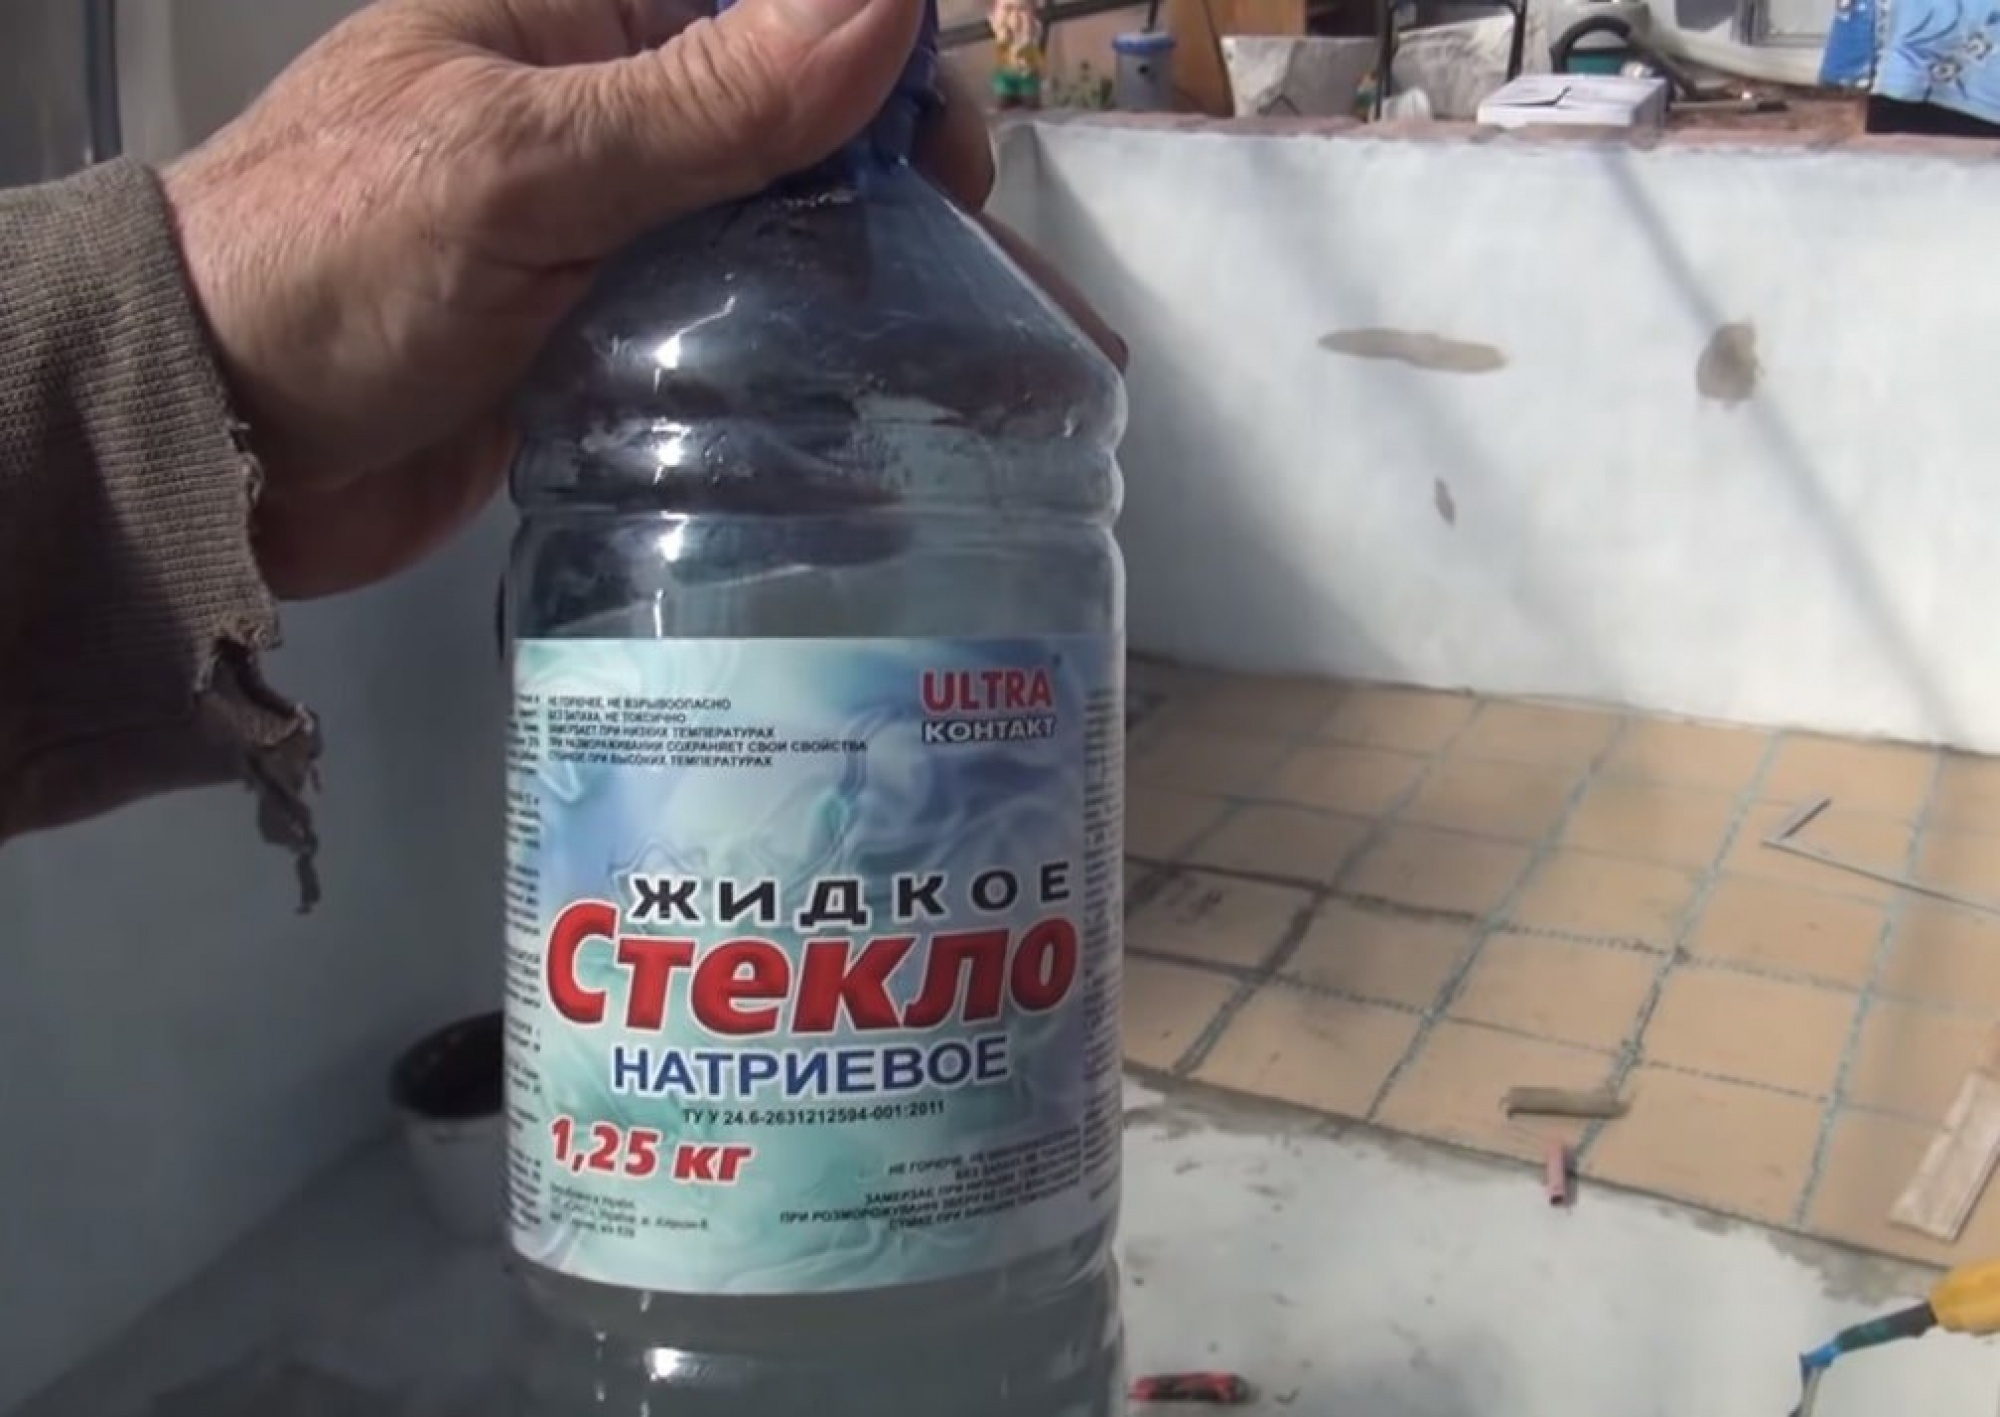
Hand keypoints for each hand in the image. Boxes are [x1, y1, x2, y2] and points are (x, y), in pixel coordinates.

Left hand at [163, 0, 1123, 601]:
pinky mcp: (604, 343)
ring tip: (966, 357)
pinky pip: (732, 330)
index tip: (946, 153)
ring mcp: (606, 236)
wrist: (202, 446)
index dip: (879, 61)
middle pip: (793, 125)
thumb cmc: (331, 270)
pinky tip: (873, 411)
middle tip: (968, 274)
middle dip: (894, 185)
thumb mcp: (523, 168)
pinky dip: (804, 362)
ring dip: (868, 282)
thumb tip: (886, 0)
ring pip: (775, 233)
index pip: (768, 9)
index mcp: (572, 22)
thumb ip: (707, 100)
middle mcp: (602, 117)